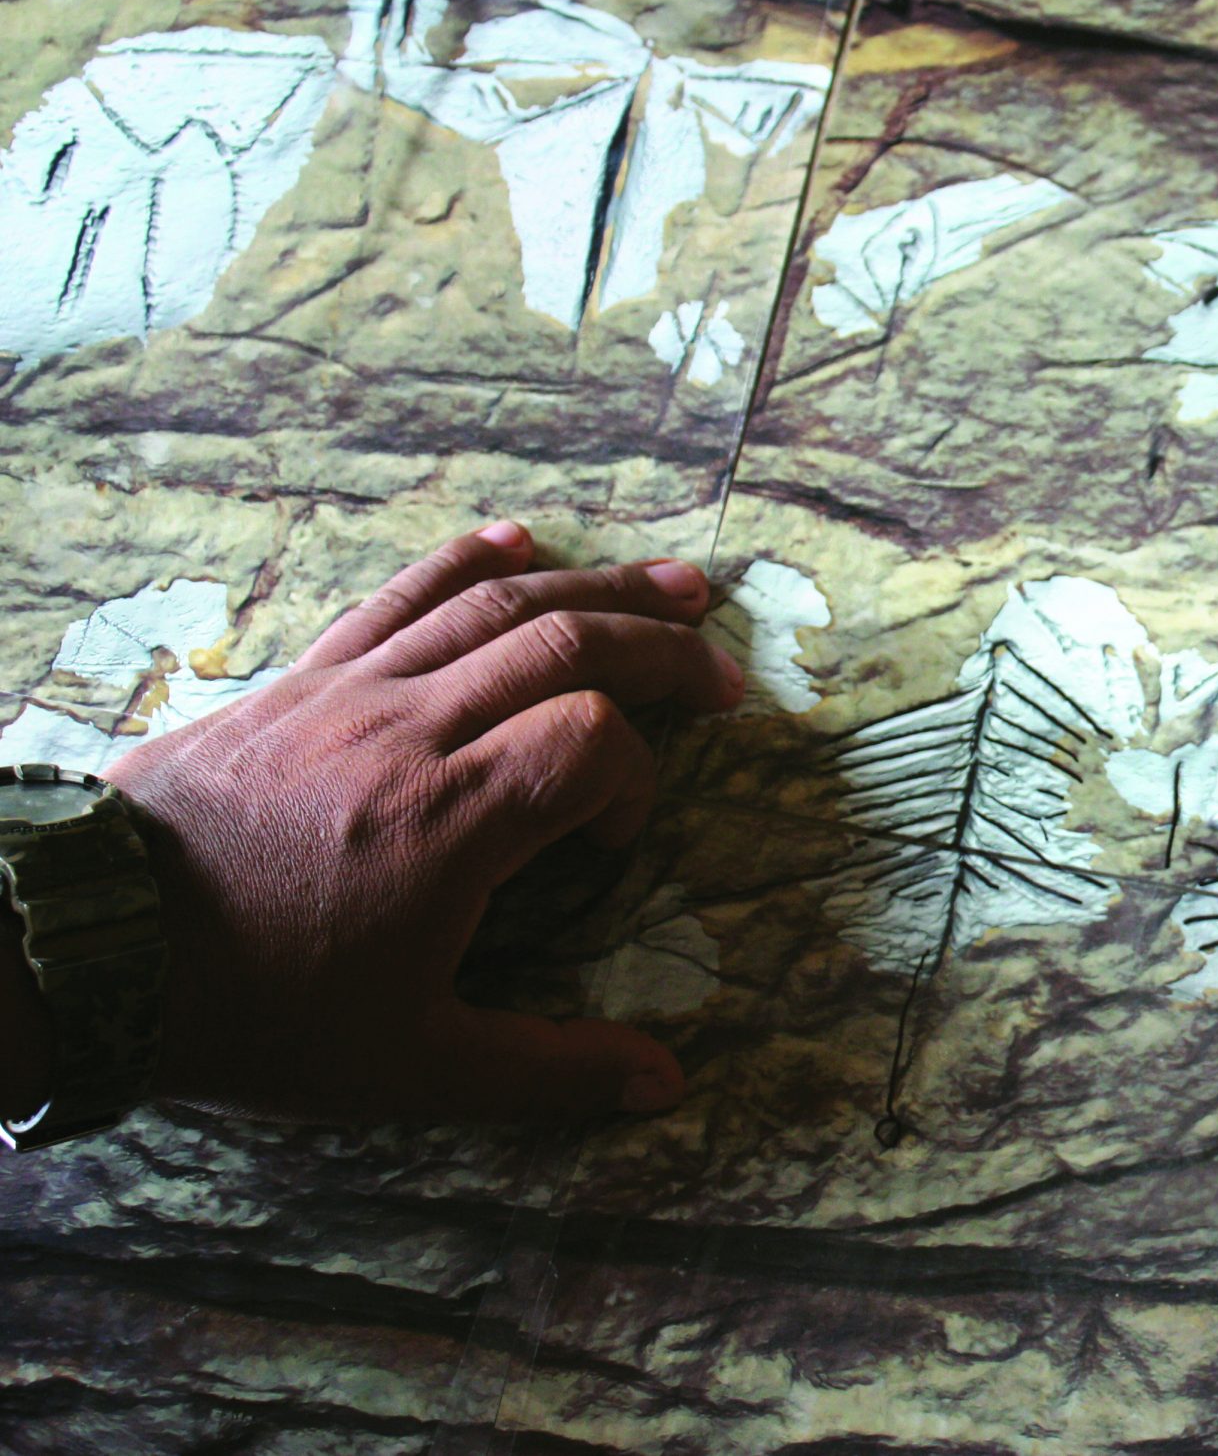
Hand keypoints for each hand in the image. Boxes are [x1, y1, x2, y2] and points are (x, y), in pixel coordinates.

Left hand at [99, 522, 743, 1122]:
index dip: (637, 777)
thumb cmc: (255, 1011)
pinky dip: (468, 559)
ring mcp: (354, 691)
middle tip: (720, 673)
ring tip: (675, 585)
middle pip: (567, 644)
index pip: (592, 743)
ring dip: (598, 585)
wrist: (90, 948)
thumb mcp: (410, 1066)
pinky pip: (398, 593)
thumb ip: (548, 1069)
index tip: (614, 838)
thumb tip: (664, 1083)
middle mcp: (412, 733)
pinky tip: (521, 540)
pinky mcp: (305, 677)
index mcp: (449, 824)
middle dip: (660, 648)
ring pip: (496, 603)